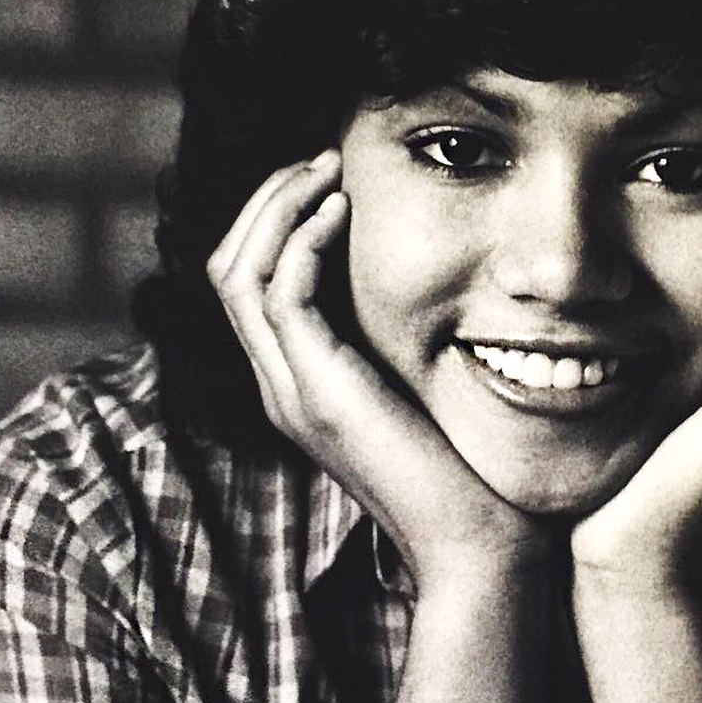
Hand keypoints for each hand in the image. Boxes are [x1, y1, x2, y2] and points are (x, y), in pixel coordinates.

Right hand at [208, 150, 549, 583]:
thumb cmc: (467, 469)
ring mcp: (290, 391)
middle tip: (320, 157)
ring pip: (238, 272)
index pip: (246, 279)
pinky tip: (345, 210)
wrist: (475, 545)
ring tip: (328, 169)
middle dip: (267, 199)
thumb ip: (400, 338)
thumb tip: (428, 275)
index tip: (326, 176)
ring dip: (280, 207)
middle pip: (226, 266)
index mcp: (297, 380)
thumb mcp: (421, 384)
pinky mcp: (318, 393)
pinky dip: (302, 241)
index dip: (273, 217)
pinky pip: (279, 297)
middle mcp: (279, 384)